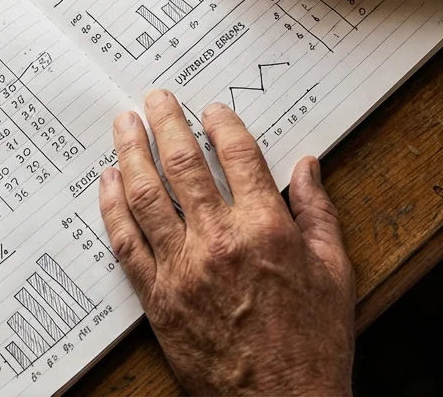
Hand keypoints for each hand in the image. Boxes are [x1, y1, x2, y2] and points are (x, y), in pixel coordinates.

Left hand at [99, 92, 354, 394]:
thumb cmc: (313, 344)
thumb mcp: (335, 272)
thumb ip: (319, 212)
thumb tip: (309, 165)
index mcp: (267, 229)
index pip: (237, 156)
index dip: (220, 123)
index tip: (210, 109)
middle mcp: (218, 241)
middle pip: (183, 164)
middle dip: (165, 123)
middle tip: (155, 98)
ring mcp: (182, 268)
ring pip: (145, 195)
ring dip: (131, 153)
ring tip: (124, 125)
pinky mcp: (157, 296)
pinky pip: (126, 241)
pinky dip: (112, 206)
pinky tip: (107, 182)